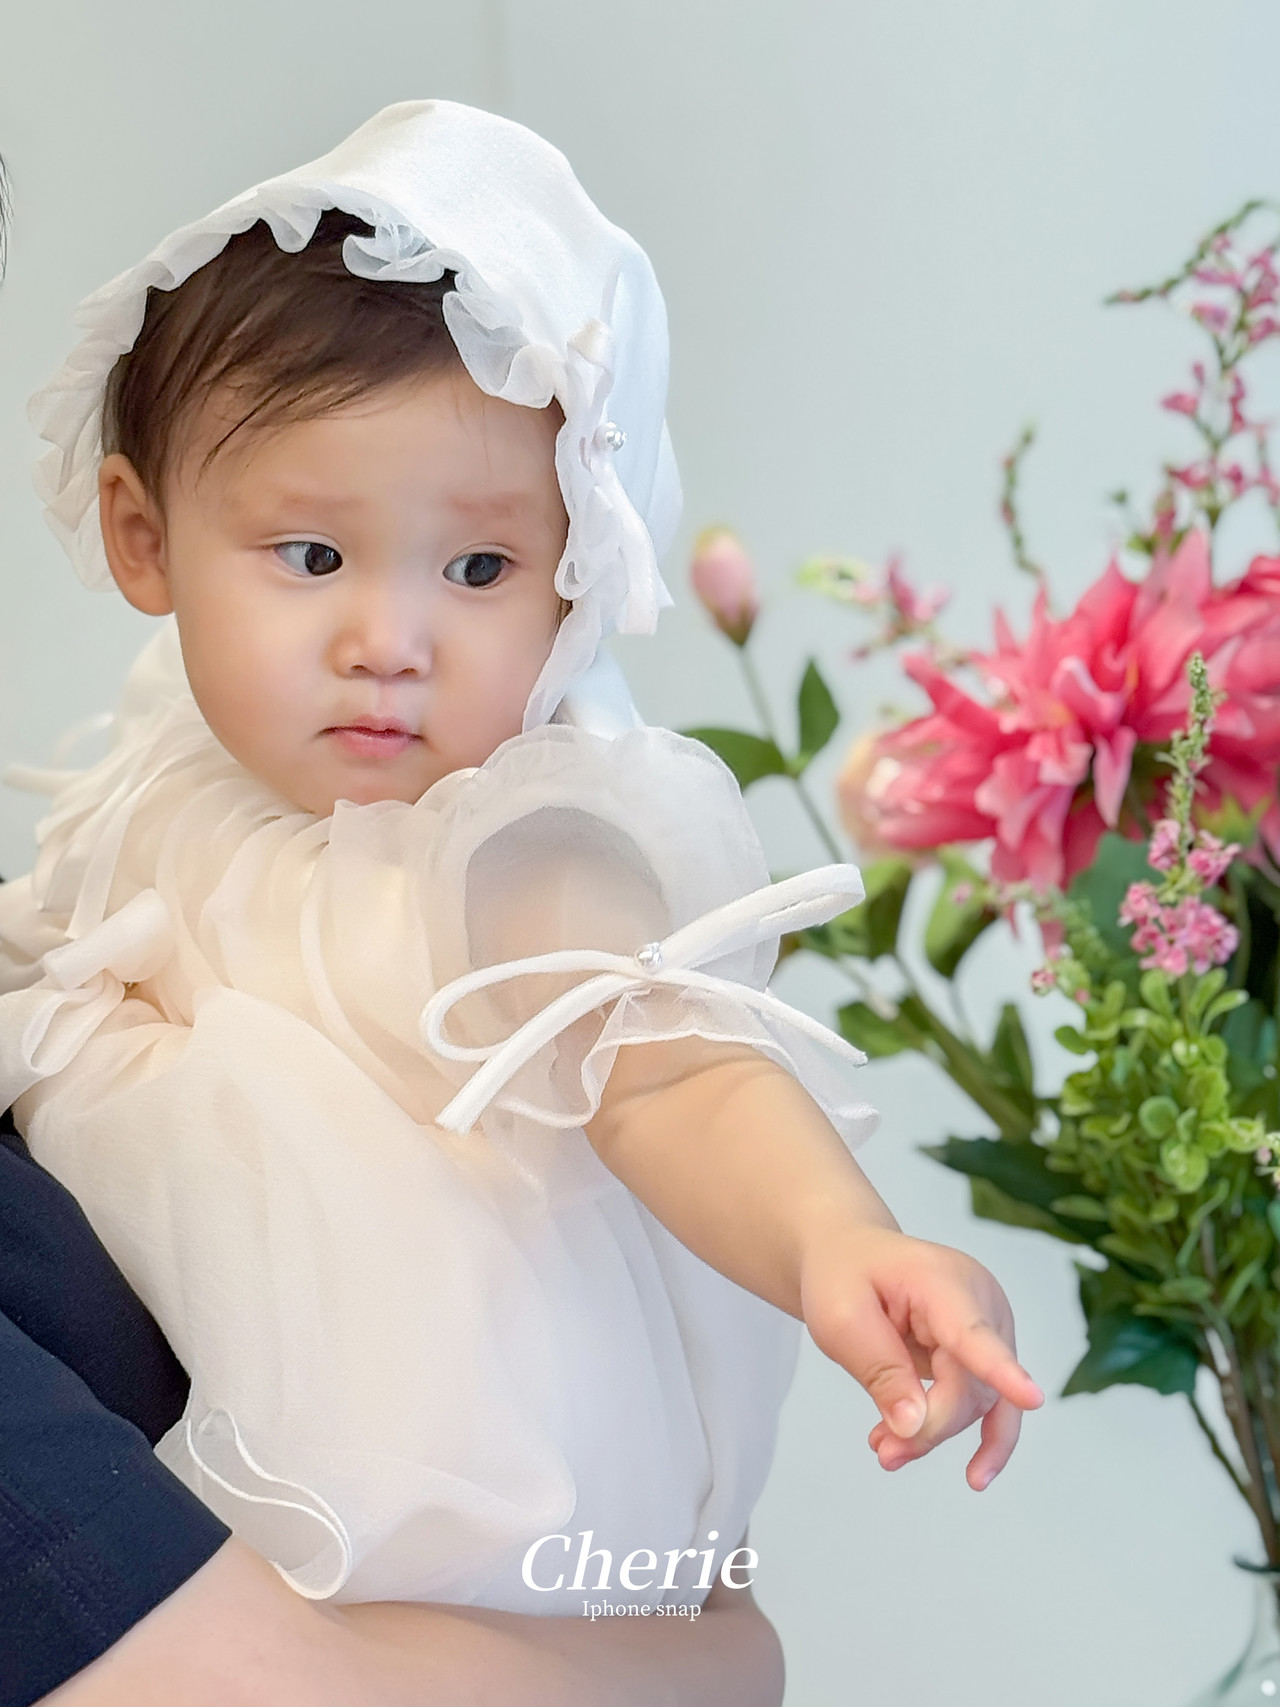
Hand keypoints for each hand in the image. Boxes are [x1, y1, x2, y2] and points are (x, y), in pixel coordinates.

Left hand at [798, 1221, 1043, 1489]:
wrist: (850, 1254)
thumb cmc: (844, 1275)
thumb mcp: (839, 1317)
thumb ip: (879, 1370)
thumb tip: (916, 1426)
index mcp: (939, 1279)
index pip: (973, 1331)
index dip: (1000, 1368)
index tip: (1030, 1398)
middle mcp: (979, 1300)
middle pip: (971, 1385)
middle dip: (931, 1426)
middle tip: (883, 1449)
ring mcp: (989, 1324)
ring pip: (979, 1402)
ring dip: (937, 1432)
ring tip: (888, 1450)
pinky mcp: (987, 1349)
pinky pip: (993, 1403)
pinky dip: (983, 1438)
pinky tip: (976, 1472)